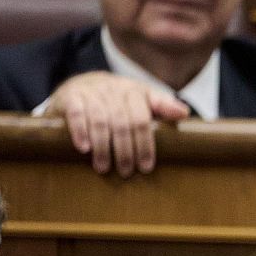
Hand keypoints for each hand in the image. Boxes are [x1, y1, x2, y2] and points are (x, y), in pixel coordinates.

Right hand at [45, 72, 188, 176]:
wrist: (83, 83)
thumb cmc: (120, 100)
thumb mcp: (144, 100)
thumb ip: (163, 107)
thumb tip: (184, 112)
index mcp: (136, 92)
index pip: (143, 119)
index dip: (146, 144)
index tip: (146, 166)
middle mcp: (115, 90)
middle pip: (123, 123)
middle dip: (126, 151)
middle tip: (126, 172)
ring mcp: (93, 92)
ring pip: (100, 121)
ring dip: (103, 147)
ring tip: (104, 168)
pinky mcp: (71, 96)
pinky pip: (76, 114)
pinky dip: (80, 131)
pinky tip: (84, 149)